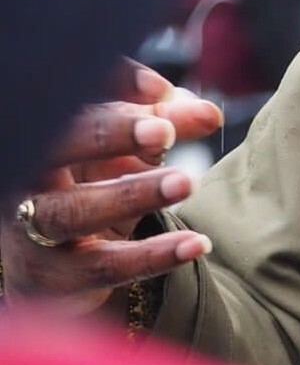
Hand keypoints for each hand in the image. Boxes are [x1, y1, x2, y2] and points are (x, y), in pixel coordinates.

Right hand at [1, 60, 224, 315]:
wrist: (65, 259)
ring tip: (186, 182)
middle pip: (52, 150)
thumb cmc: (101, 178)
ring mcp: (31, 231)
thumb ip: (169, 121)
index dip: (109, 87)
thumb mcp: (134, 144)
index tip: (159, 90)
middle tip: (163, 132)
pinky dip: (152, 256)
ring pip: (72, 212)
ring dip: (131, 195)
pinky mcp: (54, 278)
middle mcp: (25, 178)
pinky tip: (196, 242)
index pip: (65, 100)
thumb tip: (210, 114)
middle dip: (108, 135)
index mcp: (43, 133)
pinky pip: (101, 268)